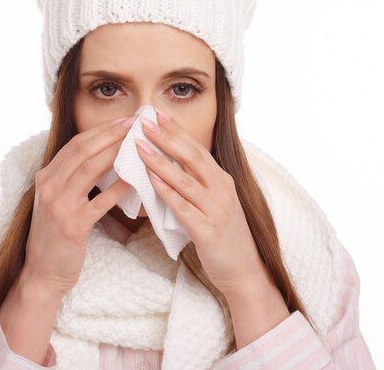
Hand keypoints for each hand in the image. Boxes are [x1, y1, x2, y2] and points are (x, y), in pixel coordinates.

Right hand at [21, 115, 135, 297]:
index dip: (101, 129)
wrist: (42, 273)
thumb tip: (107, 158)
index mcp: (46, 177)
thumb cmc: (56, 236)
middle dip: (111, 133)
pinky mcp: (72, 225)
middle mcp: (49, 186)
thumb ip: (74, 179)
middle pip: (83, 149)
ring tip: (138, 143)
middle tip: (135, 123)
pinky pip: (100, 201)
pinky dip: (119, 187)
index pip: (76, 144)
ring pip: (90, 168)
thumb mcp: (59, 201)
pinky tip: (137, 178)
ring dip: (116, 152)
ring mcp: (59, 205)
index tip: (123, 120)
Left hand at [134, 108, 268, 296]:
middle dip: (168, 138)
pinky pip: (183, 207)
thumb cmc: (223, 236)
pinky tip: (151, 181)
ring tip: (140, 147)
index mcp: (222, 180)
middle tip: (145, 122)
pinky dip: (167, 192)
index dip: (177, 130)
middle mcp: (222, 190)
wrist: (242, 269)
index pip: (197, 148)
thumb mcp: (214, 203)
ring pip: (185, 180)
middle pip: (193, 157)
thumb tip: (167, 167)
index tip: (158, 114)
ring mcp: (216, 209)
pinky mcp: (207, 231)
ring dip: (161, 161)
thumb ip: (196, 185)